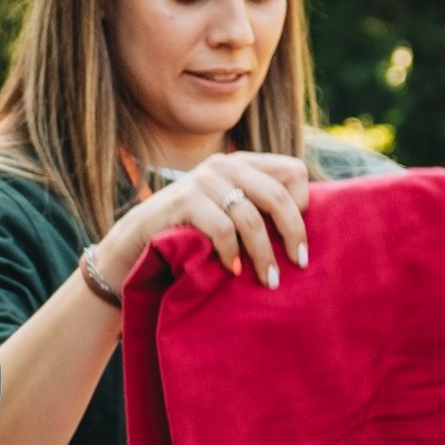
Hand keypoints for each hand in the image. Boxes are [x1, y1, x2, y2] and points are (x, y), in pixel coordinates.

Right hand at [84, 151, 311, 297]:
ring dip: (264, 254)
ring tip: (269, 280)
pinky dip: (231, 253)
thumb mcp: (230, 213)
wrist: (138, 240)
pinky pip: (222, 229)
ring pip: (251, 218)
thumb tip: (306, 231)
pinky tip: (232, 270)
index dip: (302, 205)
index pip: (293, 171)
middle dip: (292, 233)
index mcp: (243, 163)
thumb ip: (260, 210)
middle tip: (298, 264)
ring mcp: (203, 180)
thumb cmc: (193, 233)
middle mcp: (225, 164)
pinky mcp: (184, 200)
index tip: (297, 237)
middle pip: (278, 195)